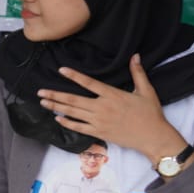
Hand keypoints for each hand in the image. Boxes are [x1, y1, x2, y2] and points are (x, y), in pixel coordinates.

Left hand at [37, 55, 188, 160]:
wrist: (153, 137)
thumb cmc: (151, 113)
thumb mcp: (146, 91)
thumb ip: (138, 73)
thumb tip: (135, 56)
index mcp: (113, 95)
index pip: (89, 83)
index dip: (74, 76)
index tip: (61, 70)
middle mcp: (102, 107)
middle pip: (74, 100)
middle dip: (55, 95)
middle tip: (40, 91)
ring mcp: (99, 121)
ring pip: (73, 113)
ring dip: (57, 107)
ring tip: (43, 102)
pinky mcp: (99, 133)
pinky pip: (79, 127)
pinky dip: (67, 123)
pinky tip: (57, 118)